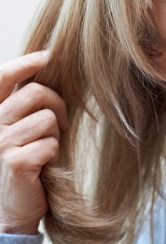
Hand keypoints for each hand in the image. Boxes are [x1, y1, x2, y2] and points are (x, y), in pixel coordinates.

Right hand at [0, 51, 66, 233]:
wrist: (12, 209)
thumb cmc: (25, 163)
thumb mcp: (21, 130)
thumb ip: (26, 106)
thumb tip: (46, 71)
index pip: (1, 77)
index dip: (25, 63)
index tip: (47, 56)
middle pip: (35, 93)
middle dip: (58, 105)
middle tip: (61, 124)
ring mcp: (0, 144)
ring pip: (48, 119)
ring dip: (55, 135)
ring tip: (45, 149)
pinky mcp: (15, 162)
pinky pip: (50, 144)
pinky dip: (54, 154)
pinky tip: (42, 166)